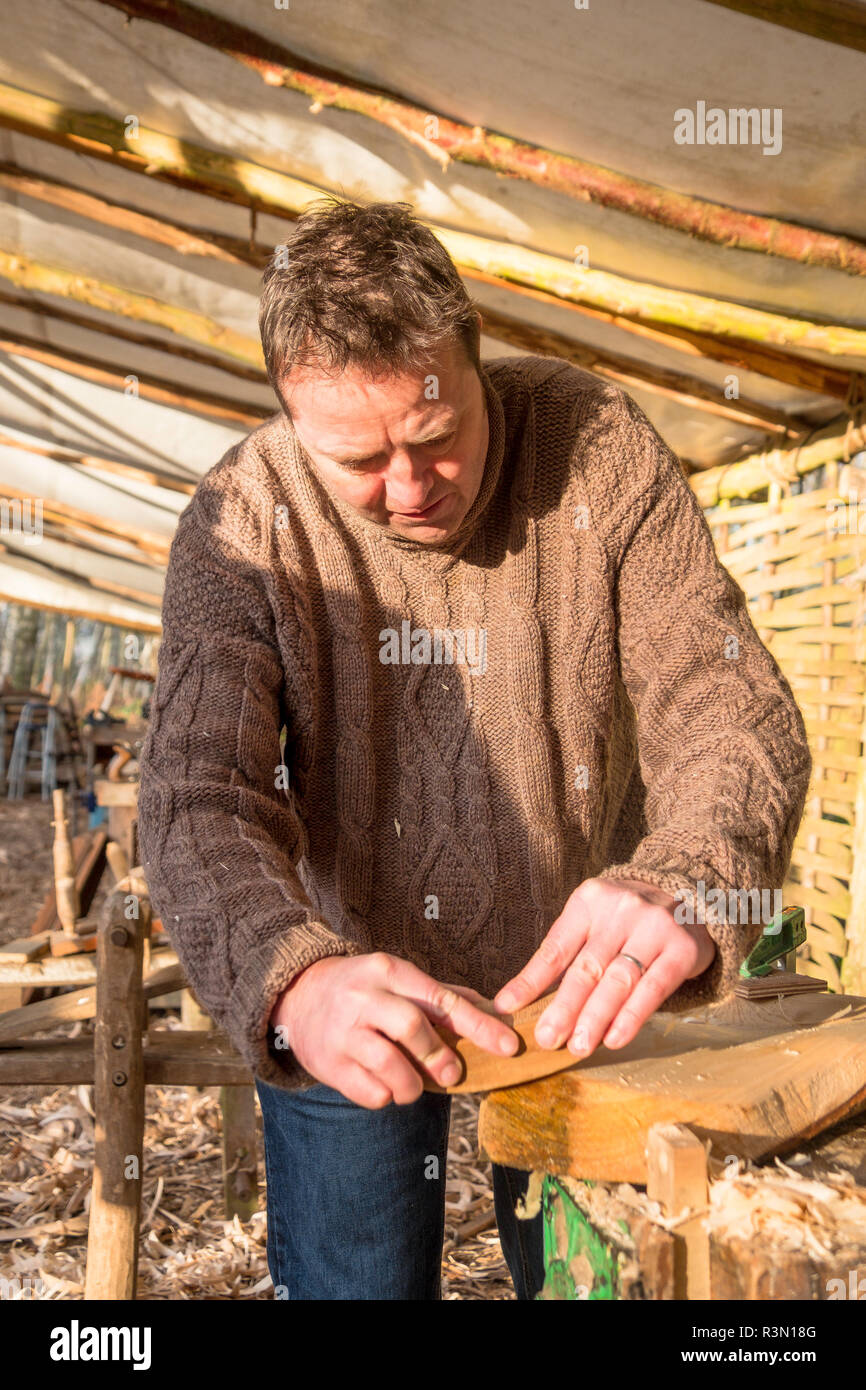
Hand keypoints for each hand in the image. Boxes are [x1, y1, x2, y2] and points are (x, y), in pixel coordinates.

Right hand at [270, 953, 518, 1108]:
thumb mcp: (396, 978)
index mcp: (389, 971)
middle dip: (439, 1057)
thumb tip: (490, 1008)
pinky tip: (386, 1089)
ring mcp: (343, 1031)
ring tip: (415, 1087)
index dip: (478, 1025)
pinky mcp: (328, 1063)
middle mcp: (364, 997)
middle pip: (412, 1028)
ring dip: (413, 1085)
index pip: (441, 999)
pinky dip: (386, 1097)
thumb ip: (439, 993)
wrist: (298, 996)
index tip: (508, 1045)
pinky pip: (368, 1091)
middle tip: (453, 1074)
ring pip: (389, 1064)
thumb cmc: (362, 990)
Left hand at [493, 877, 715, 1057]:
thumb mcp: (594, 922)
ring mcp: (654, 927)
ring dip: (595, 1018)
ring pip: (618, 980)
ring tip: (578, 1046)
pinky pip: (653, 988)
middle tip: (546, 1039)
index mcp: (590, 902)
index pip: (556, 947)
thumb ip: (566, 954)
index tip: (507, 1007)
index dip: (531, 980)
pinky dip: (631, 1017)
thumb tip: (521, 1001)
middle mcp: (621, 910)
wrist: (691, 900)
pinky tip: (614, 1039)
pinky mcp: (681, 949)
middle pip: (586, 967)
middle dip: (564, 1007)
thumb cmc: (628, 922)